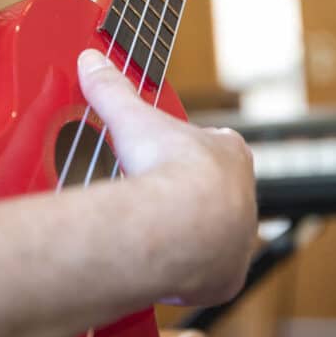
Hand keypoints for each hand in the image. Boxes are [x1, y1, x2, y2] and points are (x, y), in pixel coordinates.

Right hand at [77, 49, 256, 305]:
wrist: (185, 224)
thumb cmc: (170, 167)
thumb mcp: (134, 118)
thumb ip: (113, 90)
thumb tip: (91, 60)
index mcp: (230, 154)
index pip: (219, 146)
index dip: (194, 150)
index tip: (173, 154)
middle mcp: (244, 196)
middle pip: (221, 194)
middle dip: (195, 198)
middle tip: (163, 199)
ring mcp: (239, 239)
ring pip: (218, 236)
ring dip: (194, 237)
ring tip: (162, 238)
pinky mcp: (227, 276)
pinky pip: (209, 275)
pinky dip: (188, 273)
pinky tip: (165, 271)